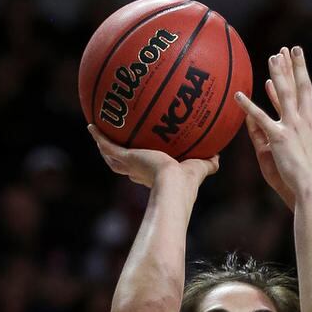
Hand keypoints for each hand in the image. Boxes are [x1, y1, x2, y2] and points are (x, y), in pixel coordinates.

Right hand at [87, 125, 218, 189]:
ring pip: (111, 155)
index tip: (139, 157)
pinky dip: (98, 136)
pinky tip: (92, 125)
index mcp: (153, 176)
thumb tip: (219, 157)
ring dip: (104, 145)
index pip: (142, 170)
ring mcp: (130, 166)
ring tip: (98, 132)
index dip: (139, 164)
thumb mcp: (201, 167)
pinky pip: (107, 145)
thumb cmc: (189, 182)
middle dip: (118, 155)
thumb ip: (209, 163)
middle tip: (113, 144)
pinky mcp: (125, 158)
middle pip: (123, 164)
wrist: (174, 185)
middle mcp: (139, 172)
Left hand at [235, 46, 311, 197]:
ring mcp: (293, 127)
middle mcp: (309, 121)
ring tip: (272, 58)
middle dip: (300, 66)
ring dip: (278, 74)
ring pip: (283, 94)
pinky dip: (248, 106)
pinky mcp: (278, 137)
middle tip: (295, 49)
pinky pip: (260, 118)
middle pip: (304, 88)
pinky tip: (238, 94)